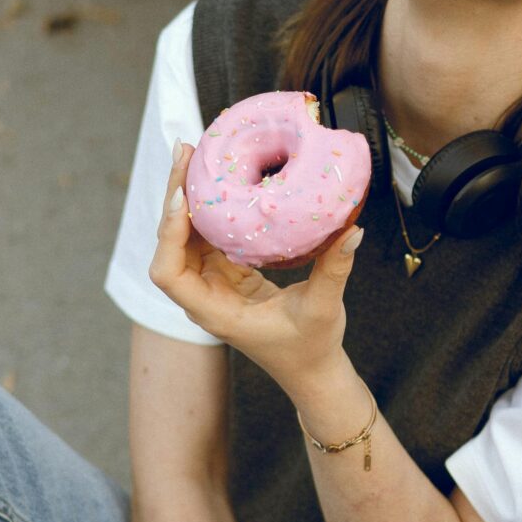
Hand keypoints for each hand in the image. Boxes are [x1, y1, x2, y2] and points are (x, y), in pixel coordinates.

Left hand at [150, 142, 363, 393]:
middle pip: (171, 243)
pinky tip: (219, 177)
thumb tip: (353, 230)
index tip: (182, 199)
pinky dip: (209, 206)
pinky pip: (208, 234)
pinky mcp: (227, 272)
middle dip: (173, 197)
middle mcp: (204, 296)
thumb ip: (334, 270)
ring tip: (197, 155)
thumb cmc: (311, 348)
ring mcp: (213, 282)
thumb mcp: (323, 308)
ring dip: (187, 196)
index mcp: (214, 311)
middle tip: (186, 151)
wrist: (311, 370)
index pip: (169, 273)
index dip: (169, 235)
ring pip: (186, 234)